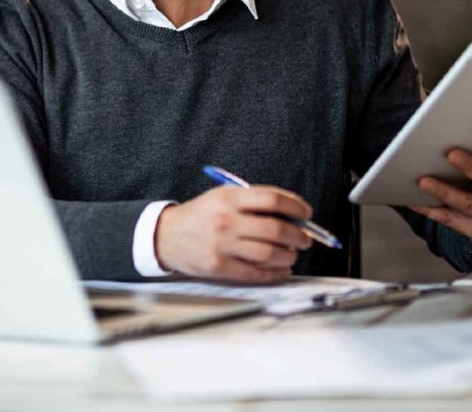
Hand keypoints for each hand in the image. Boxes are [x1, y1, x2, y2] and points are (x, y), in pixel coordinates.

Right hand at [155, 185, 313, 281]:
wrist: (166, 236)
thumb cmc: (200, 216)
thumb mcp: (221, 197)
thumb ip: (253, 202)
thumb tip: (293, 215)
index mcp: (229, 198)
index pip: (272, 200)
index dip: (296, 206)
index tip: (306, 214)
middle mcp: (226, 220)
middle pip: (276, 229)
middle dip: (299, 236)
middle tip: (305, 239)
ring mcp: (222, 245)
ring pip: (270, 254)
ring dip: (289, 256)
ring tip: (291, 255)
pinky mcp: (219, 266)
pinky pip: (256, 273)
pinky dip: (275, 274)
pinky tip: (281, 270)